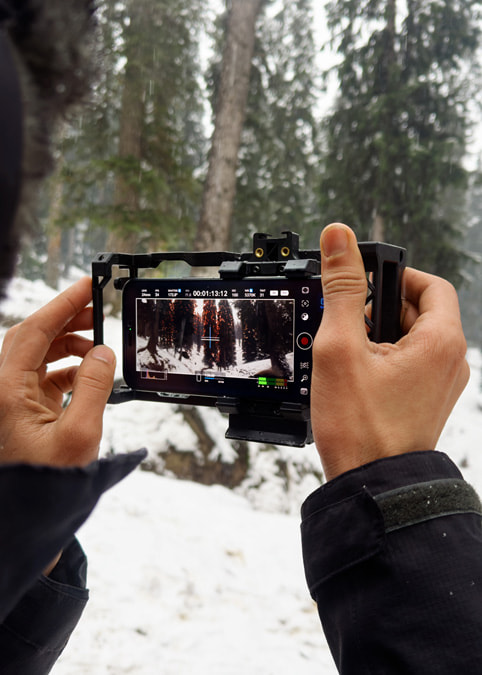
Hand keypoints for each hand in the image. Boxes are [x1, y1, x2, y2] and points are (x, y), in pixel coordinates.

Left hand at [0, 277, 115, 466]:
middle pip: (33, 337)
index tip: (87, 285)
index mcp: (7, 390)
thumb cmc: (48, 482)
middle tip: (97, 307)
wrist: (30, 515)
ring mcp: (13, 399)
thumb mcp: (79, 433)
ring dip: (68, 343)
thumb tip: (104, 353)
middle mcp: (5, 389)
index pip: (34, 331)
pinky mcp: (24, 411)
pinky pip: (46, 376)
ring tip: (98, 342)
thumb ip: (93, 386)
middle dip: (66, 318)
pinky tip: (90, 371)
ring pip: (39, 355)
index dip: (62, 304)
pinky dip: (69, 368)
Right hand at [311, 223, 469, 481]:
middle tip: (348, 322)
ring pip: (412, 339)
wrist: (371, 486)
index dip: (396, 275)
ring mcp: (440, 384)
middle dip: (380, 308)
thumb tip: (340, 239)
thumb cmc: (360, 426)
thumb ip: (343, 288)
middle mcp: (449, 362)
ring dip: (379, 335)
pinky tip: (355, 374)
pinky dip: (383, 358)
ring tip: (347, 353)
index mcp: (440, 342)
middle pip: (419, 310)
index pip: (429, 284)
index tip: (365, 280)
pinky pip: (409, 364)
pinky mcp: (425, 401)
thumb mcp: (341, 346)